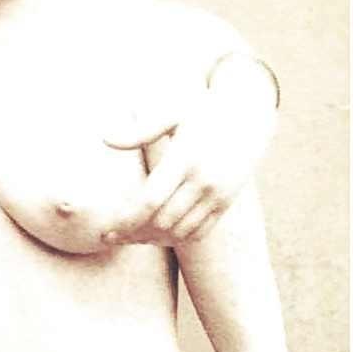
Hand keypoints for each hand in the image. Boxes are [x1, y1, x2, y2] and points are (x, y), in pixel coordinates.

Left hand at [101, 76, 274, 246]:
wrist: (247, 115)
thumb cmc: (201, 112)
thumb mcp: (172, 115)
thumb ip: (139, 131)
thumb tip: (105, 139)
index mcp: (185, 159)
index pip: (150, 201)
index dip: (126, 220)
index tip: (107, 229)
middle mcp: (203, 180)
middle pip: (161, 221)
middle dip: (133, 233)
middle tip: (111, 236)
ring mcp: (218, 194)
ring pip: (179, 232)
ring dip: (152, 239)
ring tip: (130, 237)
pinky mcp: (226, 202)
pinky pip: (199, 232)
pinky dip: (175, 239)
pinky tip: (156, 235)